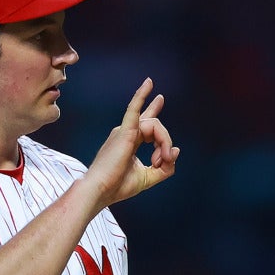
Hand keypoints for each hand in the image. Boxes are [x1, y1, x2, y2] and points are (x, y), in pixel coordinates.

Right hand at [84, 78, 179, 208]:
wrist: (99, 191)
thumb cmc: (117, 186)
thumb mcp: (149, 178)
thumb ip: (165, 167)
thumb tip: (175, 150)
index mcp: (129, 142)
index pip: (149, 126)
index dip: (162, 134)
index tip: (166, 157)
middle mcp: (126, 133)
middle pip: (155, 126)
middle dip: (164, 142)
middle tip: (163, 161)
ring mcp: (124, 130)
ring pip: (154, 124)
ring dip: (163, 141)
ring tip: (160, 159)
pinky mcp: (124, 131)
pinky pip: (134, 109)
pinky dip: (141, 95)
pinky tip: (148, 83)